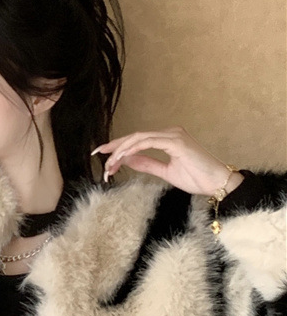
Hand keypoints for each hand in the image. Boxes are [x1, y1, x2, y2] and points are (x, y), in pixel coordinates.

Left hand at [91, 127, 243, 196]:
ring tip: (109, 163)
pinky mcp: (176, 141)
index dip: (119, 146)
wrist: (217, 183)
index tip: (103, 154)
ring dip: (121, 151)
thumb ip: (147, 164)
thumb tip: (127, 160)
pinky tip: (122, 157)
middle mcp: (169, 133)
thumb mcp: (165, 172)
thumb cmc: (197, 178)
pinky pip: (148, 142)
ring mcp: (173, 135)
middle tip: (97, 153)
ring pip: (139, 138)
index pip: (137, 140)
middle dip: (114, 146)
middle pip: (135, 137)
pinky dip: (133, 149)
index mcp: (167, 139)